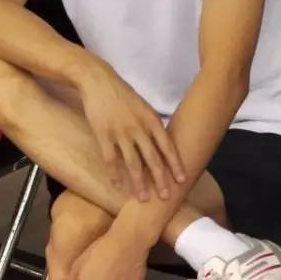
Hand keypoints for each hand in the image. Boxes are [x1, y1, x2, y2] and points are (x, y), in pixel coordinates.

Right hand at [76, 62, 185, 203]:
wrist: (99, 81)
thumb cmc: (123, 95)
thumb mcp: (143, 107)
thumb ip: (152, 126)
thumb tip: (161, 145)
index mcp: (151, 120)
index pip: (167, 147)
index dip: (175, 165)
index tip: (182, 180)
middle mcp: (139, 128)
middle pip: (153, 159)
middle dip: (160, 180)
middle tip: (165, 197)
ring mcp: (121, 133)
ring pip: (133, 163)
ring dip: (139, 182)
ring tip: (142, 198)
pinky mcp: (104, 135)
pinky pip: (110, 159)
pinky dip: (114, 174)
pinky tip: (117, 185)